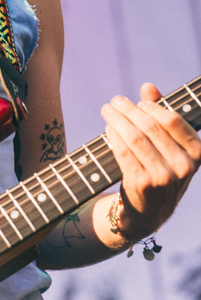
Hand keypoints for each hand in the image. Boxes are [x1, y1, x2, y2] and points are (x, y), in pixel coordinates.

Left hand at [100, 82, 200, 239]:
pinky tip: (108, 129)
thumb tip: (148, 87)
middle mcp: (184, 166)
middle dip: (129, 110)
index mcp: (197, 153)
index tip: (138, 103)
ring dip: (117, 119)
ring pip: (135, 138)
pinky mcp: (142, 185)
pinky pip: (123, 152)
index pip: (173, 120)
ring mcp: (164, 177)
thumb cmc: (159, 169)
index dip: (152, 107)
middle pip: (151, 126)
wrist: (148, 212)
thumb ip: (160, 114)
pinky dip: (113, 137)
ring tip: (107, 110)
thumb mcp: (167, 145)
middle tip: (115, 101)